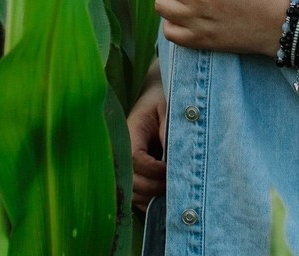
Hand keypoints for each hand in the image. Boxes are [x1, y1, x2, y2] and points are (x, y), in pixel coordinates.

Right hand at [128, 63, 166, 210]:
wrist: (153, 97)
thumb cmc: (162, 100)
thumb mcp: (168, 106)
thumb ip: (169, 128)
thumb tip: (171, 156)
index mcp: (131, 132)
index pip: (135, 158)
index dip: (153, 169)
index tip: (170, 169)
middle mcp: (123, 151)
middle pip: (131, 180)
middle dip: (153, 187)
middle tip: (175, 186)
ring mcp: (124, 165)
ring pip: (132, 192)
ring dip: (151, 197)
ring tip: (172, 193)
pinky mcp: (130, 174)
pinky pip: (134, 196)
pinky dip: (148, 201)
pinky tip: (163, 198)